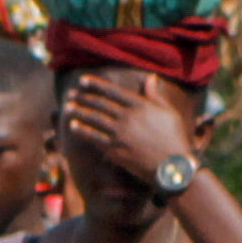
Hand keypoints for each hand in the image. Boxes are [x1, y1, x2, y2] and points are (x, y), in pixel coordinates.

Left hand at [61, 69, 199, 183]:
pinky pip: (94, 137)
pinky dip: (82, 130)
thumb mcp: (169, 112)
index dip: (96, 85)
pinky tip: (73, 125)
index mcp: (141, 105)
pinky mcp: (114, 149)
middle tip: (70, 93)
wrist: (171, 164)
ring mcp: (119, 133)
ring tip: (67, 106)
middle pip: (100, 104)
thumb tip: (150, 77)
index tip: (83, 80)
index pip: (113, 91)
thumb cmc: (174, 136)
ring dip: (79, 112)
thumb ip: (155, 95)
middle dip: (83, 97)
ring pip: (94, 119)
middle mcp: (128, 117)